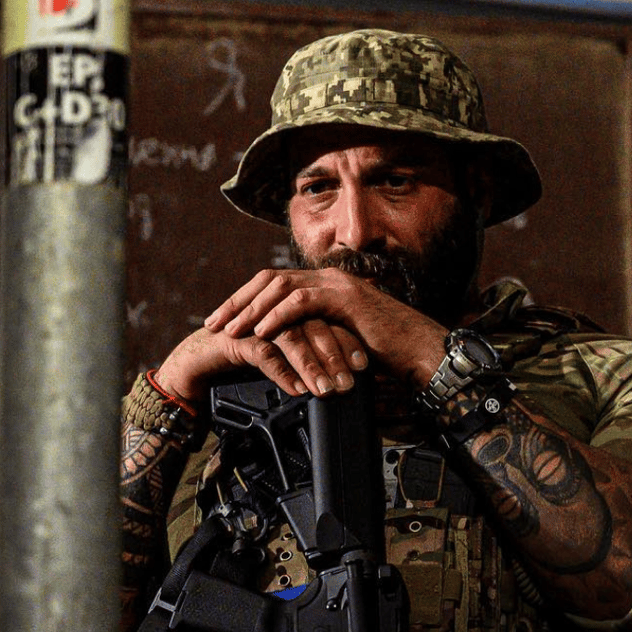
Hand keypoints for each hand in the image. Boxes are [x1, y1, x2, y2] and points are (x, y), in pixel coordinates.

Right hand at [154, 320, 367, 403]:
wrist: (199, 360)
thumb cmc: (244, 359)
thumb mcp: (284, 358)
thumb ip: (309, 358)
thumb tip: (340, 377)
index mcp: (291, 309)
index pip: (327, 319)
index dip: (347, 340)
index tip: (363, 366)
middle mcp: (276, 309)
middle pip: (314, 325)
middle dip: (334, 355)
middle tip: (349, 383)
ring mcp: (256, 320)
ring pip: (292, 337)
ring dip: (312, 365)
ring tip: (326, 390)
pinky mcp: (237, 337)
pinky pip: (264, 352)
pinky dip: (283, 372)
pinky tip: (296, 390)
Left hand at [204, 267, 447, 388]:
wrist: (417, 352)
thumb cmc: (384, 354)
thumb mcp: (339, 341)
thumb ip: (315, 336)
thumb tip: (288, 351)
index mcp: (324, 285)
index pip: (274, 283)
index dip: (244, 300)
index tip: (221, 320)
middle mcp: (328, 277)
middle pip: (269, 279)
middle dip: (238, 301)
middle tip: (213, 322)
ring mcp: (337, 284)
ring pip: (281, 286)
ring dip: (252, 309)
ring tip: (232, 330)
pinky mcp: (346, 298)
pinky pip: (302, 300)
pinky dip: (279, 315)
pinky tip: (262, 330)